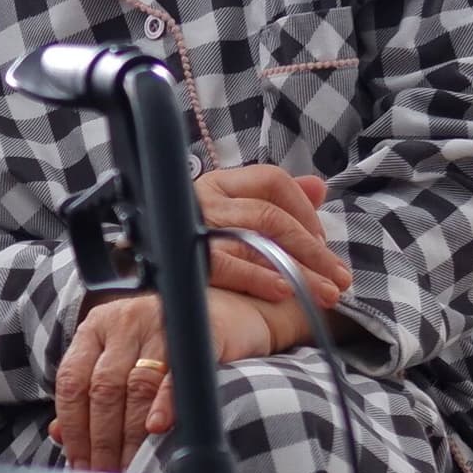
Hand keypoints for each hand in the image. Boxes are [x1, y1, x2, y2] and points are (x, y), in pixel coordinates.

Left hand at [52, 282, 324, 471]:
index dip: (73, 426)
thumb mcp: (124, 358)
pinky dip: (164, 404)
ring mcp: (159, 324)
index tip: (78, 462)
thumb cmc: (170, 340)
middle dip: (100, 440)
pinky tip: (157, 429)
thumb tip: (59, 434)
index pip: (72, 381)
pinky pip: (176, 373)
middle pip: (103, 389)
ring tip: (128, 467)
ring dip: (128, 435)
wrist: (234, 309)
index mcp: (98, 327)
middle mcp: (123, 322)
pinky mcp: (196, 333)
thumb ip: (91, 392)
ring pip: (135, 387)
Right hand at [194, 166, 349, 323]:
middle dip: (313, 249)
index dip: (304, 209)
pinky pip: (225, 264)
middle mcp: (205, 199)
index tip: (323, 241)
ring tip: (324, 291)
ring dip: (299, 267)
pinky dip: (257, 277)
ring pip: (256, 238)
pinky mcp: (181, 256)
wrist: (132, 272)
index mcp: (220, 184)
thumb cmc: (192, 243)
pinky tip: (282, 290)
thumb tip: (320, 186)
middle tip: (340, 278)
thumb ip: (278, 201)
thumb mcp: (233, 213)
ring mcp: (192, 226)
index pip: (272, 181)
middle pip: (271, 215)